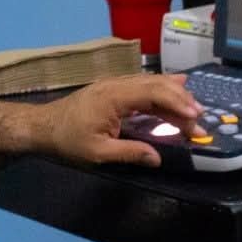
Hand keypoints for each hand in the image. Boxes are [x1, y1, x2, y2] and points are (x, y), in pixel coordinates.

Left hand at [38, 74, 204, 166]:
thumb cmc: (67, 141)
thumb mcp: (98, 153)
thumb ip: (129, 153)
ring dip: (174, 94)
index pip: (154, 94)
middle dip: (181, 100)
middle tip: (200, 118)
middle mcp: (117, 84)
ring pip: (151, 82)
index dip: (177, 104)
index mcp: (114, 97)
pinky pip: (142, 85)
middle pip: (156, 85)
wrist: (42, 127)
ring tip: (194, 106)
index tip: (195, 118)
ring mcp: (114, 84)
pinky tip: (175, 89)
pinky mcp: (113, 89)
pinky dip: (161, 89)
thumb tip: (157, 158)